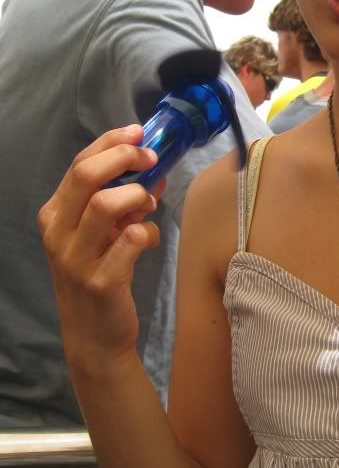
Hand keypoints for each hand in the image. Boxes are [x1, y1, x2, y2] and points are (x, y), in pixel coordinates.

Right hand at [38, 126, 162, 372]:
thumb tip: (154, 170)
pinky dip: (148, 233)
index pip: (78, 164)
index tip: (138, 132)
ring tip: (150, 204)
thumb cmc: (99, 275)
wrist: (94, 335)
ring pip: (104, 205)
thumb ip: (120, 201)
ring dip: (136, 196)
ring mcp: (76, 259)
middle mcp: (58, 234)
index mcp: (54, 215)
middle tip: (150, 158)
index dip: (110, 142)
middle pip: (85, 177)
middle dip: (122, 158)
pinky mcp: (100, 281)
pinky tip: (150, 239)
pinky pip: (130, 242)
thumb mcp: (100, 234)